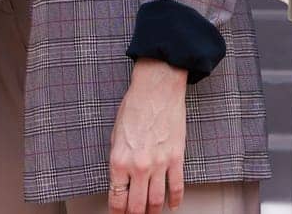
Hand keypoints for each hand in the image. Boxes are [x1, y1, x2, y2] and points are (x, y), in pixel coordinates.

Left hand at [107, 59, 187, 213]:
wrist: (157, 91)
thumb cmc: (135, 107)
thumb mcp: (115, 135)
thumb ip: (118, 159)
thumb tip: (120, 179)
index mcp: (119, 160)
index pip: (117, 197)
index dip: (117, 211)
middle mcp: (139, 166)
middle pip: (137, 205)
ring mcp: (159, 164)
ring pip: (156, 201)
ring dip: (153, 212)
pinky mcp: (176, 159)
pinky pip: (176, 187)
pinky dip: (175, 200)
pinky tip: (173, 205)